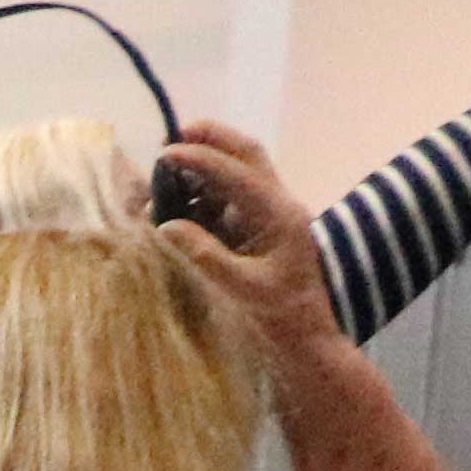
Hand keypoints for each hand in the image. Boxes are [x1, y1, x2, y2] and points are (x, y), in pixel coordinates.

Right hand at [152, 128, 340, 348]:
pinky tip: (180, 202)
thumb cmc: (278, 314)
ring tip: (170, 171)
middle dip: (215, 139)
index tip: (166, 154)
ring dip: (208, 164)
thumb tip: (166, 226)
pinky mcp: (261, 228)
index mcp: (279, 214)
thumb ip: (204, 255)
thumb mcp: (240, 287)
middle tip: (177, 134)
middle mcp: (279, 205)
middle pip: (249, 155)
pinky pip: (233, 198)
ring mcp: (271, 214)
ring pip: (242, 172)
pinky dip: (206, 192)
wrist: (305, 335)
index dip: (201, 160)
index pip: (237, 174)